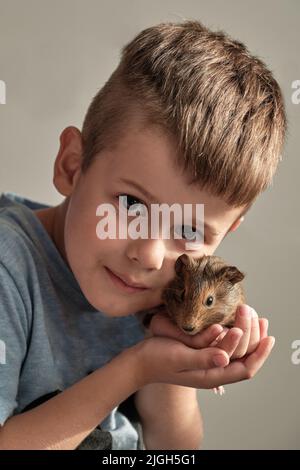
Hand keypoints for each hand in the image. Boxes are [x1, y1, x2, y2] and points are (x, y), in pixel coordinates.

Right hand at [137, 307, 273, 387]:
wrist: (139, 360)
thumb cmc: (156, 359)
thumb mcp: (179, 357)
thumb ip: (202, 358)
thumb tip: (225, 357)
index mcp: (210, 376)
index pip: (244, 369)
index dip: (259, 354)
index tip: (269, 337)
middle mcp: (212, 371)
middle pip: (243, 359)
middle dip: (255, 339)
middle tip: (258, 316)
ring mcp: (207, 362)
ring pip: (236, 351)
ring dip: (247, 334)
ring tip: (253, 315)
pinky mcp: (201, 352)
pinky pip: (224, 345)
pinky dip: (234, 332)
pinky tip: (234, 319)